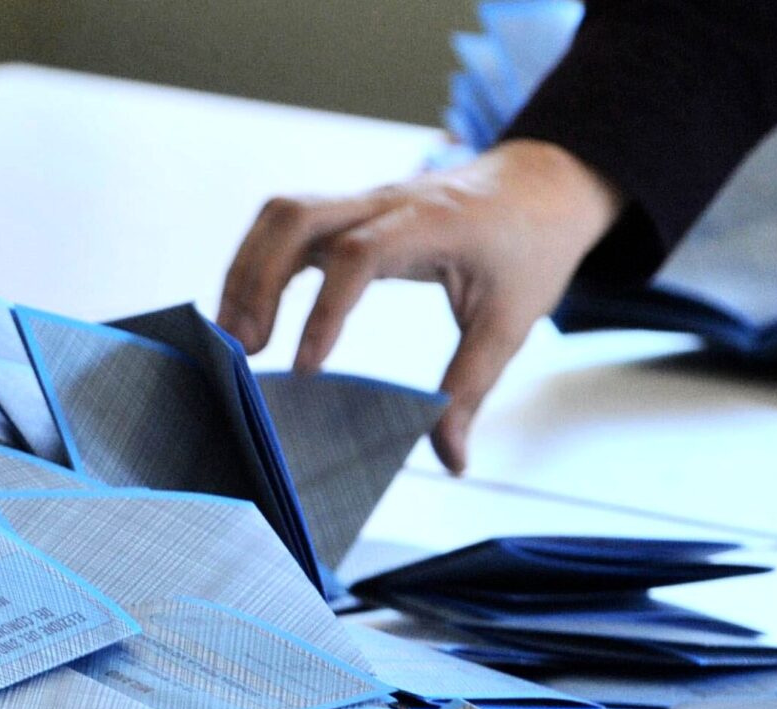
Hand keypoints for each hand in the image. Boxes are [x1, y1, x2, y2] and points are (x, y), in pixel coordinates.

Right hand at [218, 140, 622, 472]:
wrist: (544, 183)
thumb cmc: (530, 249)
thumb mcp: (513, 322)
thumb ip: (471, 389)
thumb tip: (451, 459)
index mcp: (431, 224)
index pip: (357, 255)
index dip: (323, 311)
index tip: (304, 370)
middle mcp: (386, 201)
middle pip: (296, 217)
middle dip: (257, 281)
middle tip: (243, 350)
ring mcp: (363, 200)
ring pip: (281, 215)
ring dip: (246, 271)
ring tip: (232, 337)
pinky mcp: (349, 209)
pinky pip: (286, 225)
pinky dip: (257, 264)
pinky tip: (249, 313)